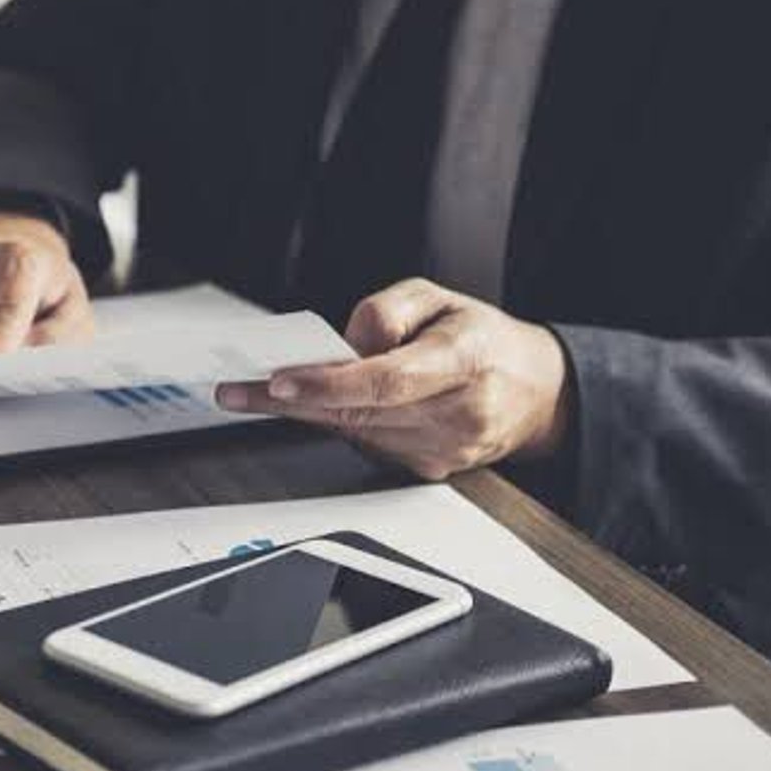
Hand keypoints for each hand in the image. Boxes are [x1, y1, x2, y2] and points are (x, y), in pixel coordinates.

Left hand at [214, 278, 571, 479]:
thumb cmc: (481, 339)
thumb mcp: (439, 298)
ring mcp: (445, 450)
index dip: (328, 384)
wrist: (535, 392)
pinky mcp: (430, 472)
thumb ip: (387, 310)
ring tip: (266, 389)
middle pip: (359, 414)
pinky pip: (369, 447)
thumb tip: (345, 343)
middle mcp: (457, 413)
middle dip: (290, 403)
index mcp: (464, 361)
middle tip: (235, 390)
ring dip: (308, 413)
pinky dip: (340, 424)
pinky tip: (323, 405)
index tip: (280, 381)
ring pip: (356, 434)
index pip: (387, 380)